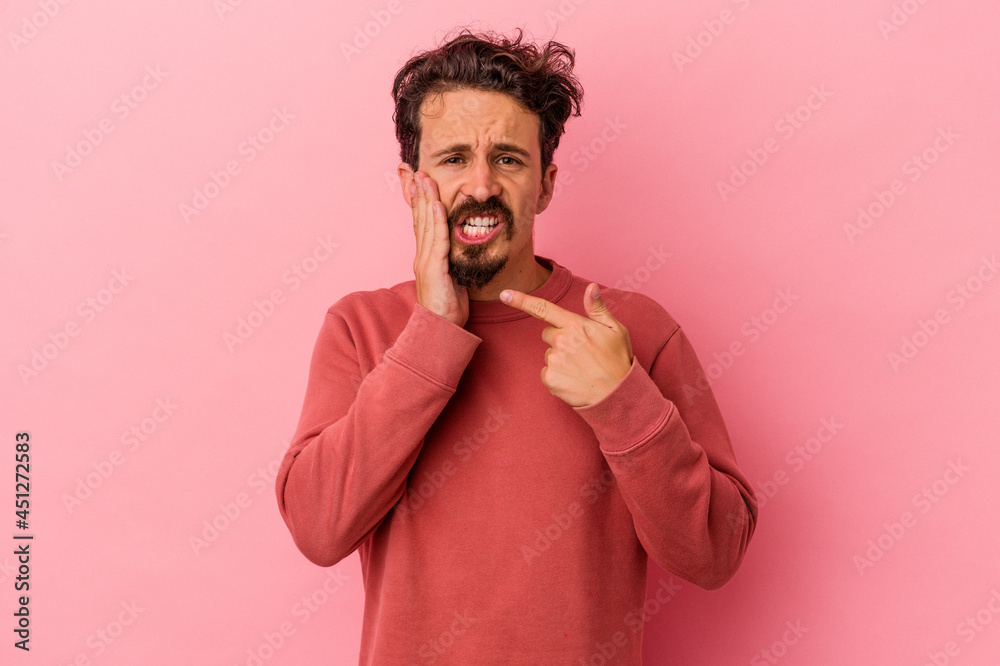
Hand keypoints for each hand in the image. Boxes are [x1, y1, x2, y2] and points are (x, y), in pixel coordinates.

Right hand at [408, 171, 467, 326]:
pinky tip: (436, 205)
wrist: (440, 329)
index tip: (420, 182)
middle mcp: (422, 256)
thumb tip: (460, 251)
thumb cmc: (448, 308)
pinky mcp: (433, 269)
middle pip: (419, 219)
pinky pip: (437, 240)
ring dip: (426, 199)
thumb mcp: (452, 279)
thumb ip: (452, 262)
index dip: (421, 202)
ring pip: (426, 224)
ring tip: (425, 179)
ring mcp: (426, 262)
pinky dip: (436, 221)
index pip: (422, 224)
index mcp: (426, 257)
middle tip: (415, 171)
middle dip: (418, 193)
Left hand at [500, 283, 632, 406]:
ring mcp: (554, 361)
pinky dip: (558, 377)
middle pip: (549, 334)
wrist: (618, 395)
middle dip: (561, 340)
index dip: (521, 300)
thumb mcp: (615, 330)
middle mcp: (562, 341)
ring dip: (561, 360)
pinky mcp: (550, 379)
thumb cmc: (617, 361)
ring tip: (582, 368)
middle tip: (582, 352)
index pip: (543, 309)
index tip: (504, 294)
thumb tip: (591, 287)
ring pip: (549, 354)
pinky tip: (574, 380)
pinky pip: (547, 373)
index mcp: (575, 325)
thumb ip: (598, 308)